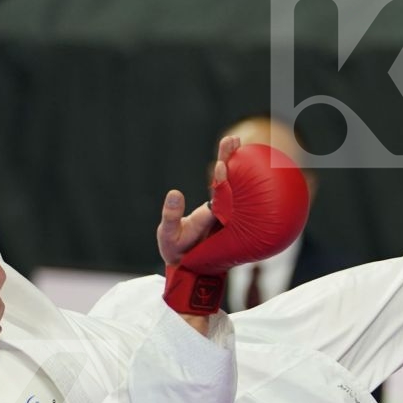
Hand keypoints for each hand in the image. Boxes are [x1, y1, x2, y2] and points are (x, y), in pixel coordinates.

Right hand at [157, 135, 237, 266]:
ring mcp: (220, 208)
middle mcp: (220, 213)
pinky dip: (227, 168)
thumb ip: (171, 216)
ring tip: (233, 140)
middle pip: (228, 184)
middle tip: (233, 140)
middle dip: (229, 161)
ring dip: (230, 160)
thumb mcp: (169, 236)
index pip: (220, 199)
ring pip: (228, 181)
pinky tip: (233, 153)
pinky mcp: (218, 205)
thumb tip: (175, 194)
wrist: (189, 263)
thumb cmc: (176, 250)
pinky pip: (224, 184)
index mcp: (209, 220)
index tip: (222, 165)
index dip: (222, 183)